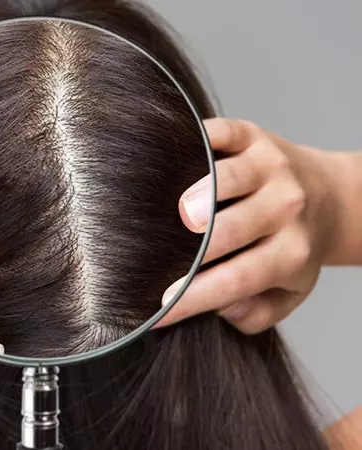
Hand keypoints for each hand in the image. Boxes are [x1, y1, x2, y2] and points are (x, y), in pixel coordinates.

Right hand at [156, 118, 341, 332]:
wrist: (328, 196)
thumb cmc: (292, 248)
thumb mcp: (289, 292)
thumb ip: (257, 314)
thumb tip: (223, 307)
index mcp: (290, 253)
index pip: (235, 281)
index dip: (193, 298)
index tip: (158, 311)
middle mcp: (285, 209)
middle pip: (232, 229)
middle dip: (201, 244)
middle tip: (165, 254)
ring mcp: (269, 167)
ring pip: (231, 178)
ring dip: (202, 194)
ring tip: (183, 210)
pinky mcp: (254, 136)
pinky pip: (223, 133)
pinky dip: (199, 140)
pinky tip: (179, 156)